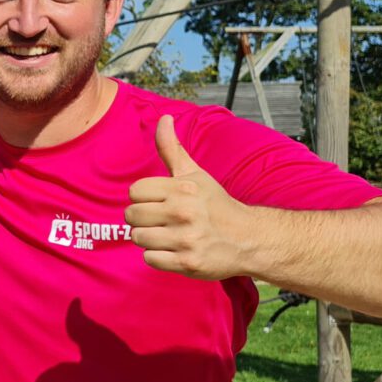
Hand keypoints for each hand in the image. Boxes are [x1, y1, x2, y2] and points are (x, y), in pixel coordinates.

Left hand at [126, 115, 248, 278]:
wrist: (250, 239)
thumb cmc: (216, 204)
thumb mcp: (195, 175)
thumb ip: (172, 149)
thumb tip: (164, 118)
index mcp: (183, 189)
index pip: (135, 191)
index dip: (145, 198)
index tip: (162, 201)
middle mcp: (183, 213)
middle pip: (131, 215)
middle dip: (144, 219)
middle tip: (164, 220)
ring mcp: (186, 239)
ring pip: (137, 238)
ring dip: (150, 238)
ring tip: (169, 235)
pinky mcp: (187, 263)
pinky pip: (149, 259)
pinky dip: (158, 257)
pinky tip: (175, 250)